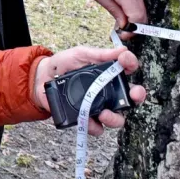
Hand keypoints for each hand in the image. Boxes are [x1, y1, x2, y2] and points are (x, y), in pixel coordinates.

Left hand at [32, 46, 146, 135]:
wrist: (42, 78)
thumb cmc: (64, 64)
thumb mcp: (81, 54)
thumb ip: (100, 54)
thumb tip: (121, 50)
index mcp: (109, 73)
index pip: (128, 69)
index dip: (131, 64)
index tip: (125, 61)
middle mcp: (108, 91)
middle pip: (130, 98)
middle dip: (137, 96)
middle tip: (135, 94)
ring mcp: (99, 106)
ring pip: (117, 118)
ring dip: (115, 117)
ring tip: (105, 113)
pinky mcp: (86, 118)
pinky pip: (97, 128)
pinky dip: (94, 127)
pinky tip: (89, 120)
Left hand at [79, 0, 145, 35]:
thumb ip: (112, 9)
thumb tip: (123, 25)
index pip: (136, 17)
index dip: (132, 30)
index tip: (123, 35)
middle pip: (143, 15)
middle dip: (134, 28)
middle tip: (120, 32)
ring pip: (142, 8)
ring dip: (133, 19)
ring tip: (119, 22)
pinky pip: (139, 0)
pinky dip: (133, 9)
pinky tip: (122, 11)